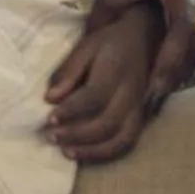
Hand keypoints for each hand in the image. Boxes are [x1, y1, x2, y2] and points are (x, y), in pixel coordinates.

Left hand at [44, 0, 165, 162]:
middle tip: (50, 136)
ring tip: (65, 151)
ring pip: (121, 140)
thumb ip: (69, 72)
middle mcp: (132, 94)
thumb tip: (50, 98)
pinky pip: (128, 144)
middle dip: (76, 134)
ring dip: (91, 150)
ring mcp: (140, 109)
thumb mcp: (86, 47)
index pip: (94, 97)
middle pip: (107, 123)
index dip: (70, 110)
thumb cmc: (110, 43)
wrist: (146, 39)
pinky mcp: (144, 120)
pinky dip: (106, 154)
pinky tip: (84, 154)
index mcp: (116, 72)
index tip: (48, 118)